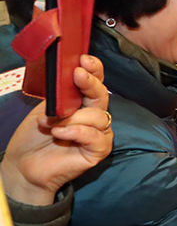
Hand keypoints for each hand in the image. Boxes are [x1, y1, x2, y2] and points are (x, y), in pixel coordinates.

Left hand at [0, 54, 112, 205]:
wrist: (24, 166)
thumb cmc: (34, 137)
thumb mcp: (44, 108)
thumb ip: (61, 96)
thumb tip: (69, 78)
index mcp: (82, 104)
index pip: (95, 83)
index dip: (94, 70)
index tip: (84, 59)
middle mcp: (93, 117)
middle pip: (102, 95)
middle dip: (90, 83)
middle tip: (77, 75)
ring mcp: (97, 134)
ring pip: (98, 116)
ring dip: (72, 118)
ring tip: (50, 124)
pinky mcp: (98, 151)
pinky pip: (96, 136)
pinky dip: (77, 132)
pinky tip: (60, 133)